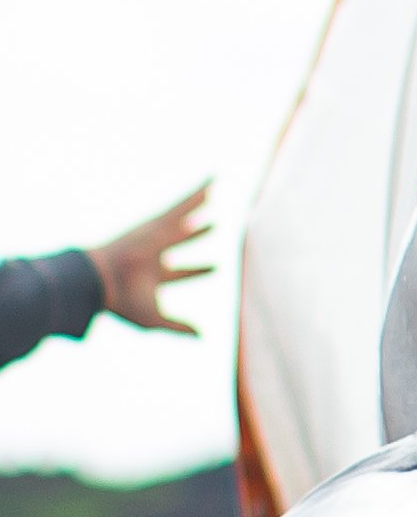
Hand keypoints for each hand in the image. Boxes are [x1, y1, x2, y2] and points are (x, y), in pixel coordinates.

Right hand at [88, 185, 214, 335]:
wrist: (101, 278)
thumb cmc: (123, 300)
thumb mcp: (154, 318)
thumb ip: (179, 327)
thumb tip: (202, 337)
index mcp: (153, 276)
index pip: (181, 272)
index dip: (198, 270)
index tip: (215, 267)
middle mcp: (154, 252)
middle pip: (180, 240)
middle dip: (195, 234)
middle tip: (211, 226)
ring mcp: (155, 236)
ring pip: (181, 217)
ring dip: (196, 206)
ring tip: (212, 193)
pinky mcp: (157, 222)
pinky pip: (183, 203)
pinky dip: (199, 192)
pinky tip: (214, 179)